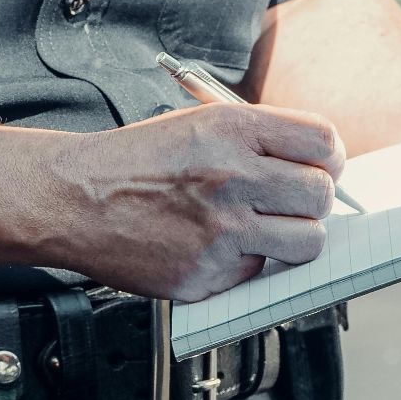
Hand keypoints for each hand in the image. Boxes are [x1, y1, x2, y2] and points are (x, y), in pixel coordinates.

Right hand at [56, 103, 344, 300]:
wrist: (72, 200)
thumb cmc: (131, 163)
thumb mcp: (196, 125)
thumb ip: (256, 141)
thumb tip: (312, 167)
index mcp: (232, 130)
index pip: (322, 142)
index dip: (328, 158)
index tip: (320, 168)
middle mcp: (232, 177)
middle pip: (321, 195)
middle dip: (313, 201)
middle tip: (289, 204)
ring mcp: (221, 230)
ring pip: (307, 242)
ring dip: (293, 239)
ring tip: (262, 231)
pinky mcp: (207, 274)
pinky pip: (258, 273)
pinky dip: (244, 265)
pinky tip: (214, 248)